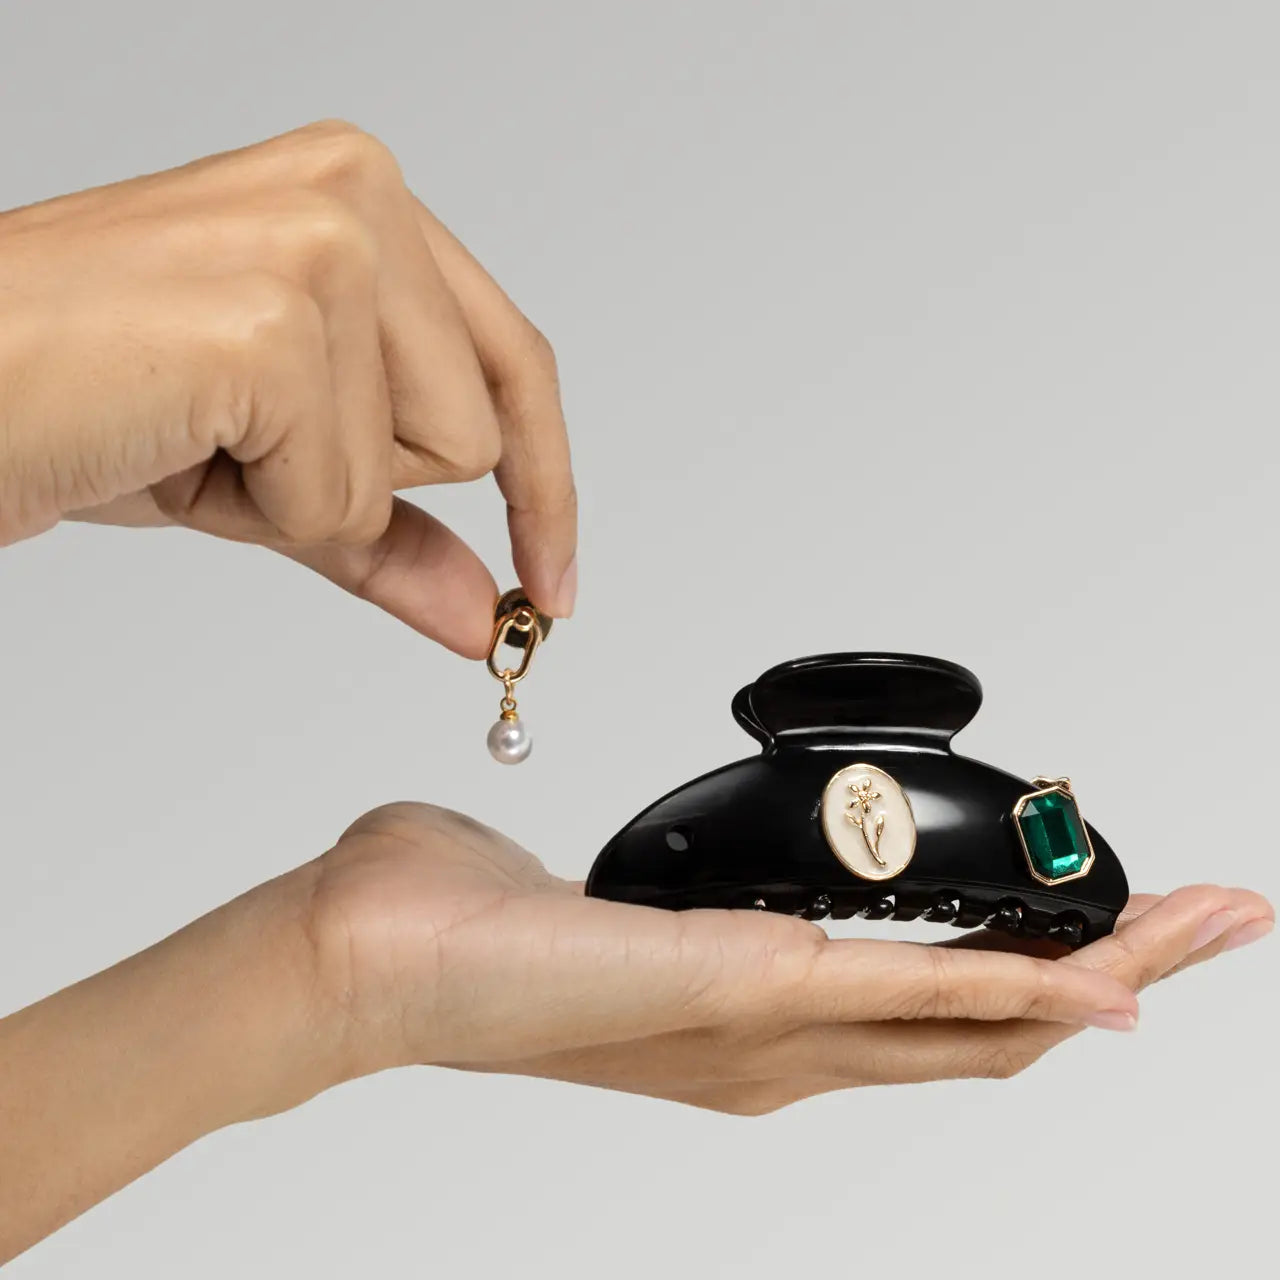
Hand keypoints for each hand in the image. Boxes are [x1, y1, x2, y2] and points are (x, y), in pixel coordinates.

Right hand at [0, 120, 575, 654]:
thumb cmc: (93, 401)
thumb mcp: (281, 471)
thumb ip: (397, 533)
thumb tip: (488, 614)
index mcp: (365, 197)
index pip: (516, 361)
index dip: (542, 485)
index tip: (551, 582)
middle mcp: (357, 190)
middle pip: (478, 431)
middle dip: (364, 479)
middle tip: (237, 436)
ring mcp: (321, 243)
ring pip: (428, 463)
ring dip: (308, 494)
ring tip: (198, 430)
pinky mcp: (275, 319)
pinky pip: (343, 498)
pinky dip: (263, 511)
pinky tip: (178, 439)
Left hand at [2, 801, 1270, 1259]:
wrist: (375, 951)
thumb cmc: (462, 925)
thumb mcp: (591, 904)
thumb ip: (630, 893)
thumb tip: (606, 872)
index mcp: (745, 1013)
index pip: (921, 1011)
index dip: (1028, 986)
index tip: (1106, 943)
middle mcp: (773, 1046)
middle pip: (983, 1030)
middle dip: (1111, 979)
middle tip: (1210, 923)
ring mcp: (767, 1032)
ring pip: (978, 1021)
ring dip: (1099, 978)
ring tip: (1199, 928)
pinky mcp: (746, 993)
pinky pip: (917, 1000)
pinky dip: (1019, 992)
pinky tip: (1100, 980)